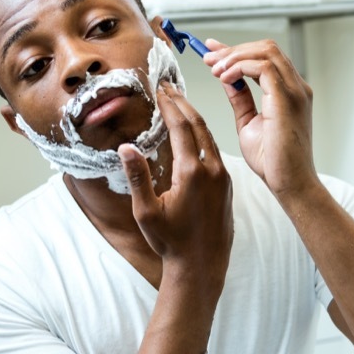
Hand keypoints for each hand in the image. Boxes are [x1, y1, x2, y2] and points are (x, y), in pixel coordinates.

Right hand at [119, 82, 232, 285]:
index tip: (160, 88)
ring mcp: (224, 178)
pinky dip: (203, 136)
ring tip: (180, 104)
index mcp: (192, 173)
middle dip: (183, 103)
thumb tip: (126, 148)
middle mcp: (213, 170)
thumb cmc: (172, 243)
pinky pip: (216, 152)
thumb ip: (137, 177)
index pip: (181, 127)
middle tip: (169, 87)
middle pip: (198, 125)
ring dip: (194, 118)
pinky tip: (194, 135)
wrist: (202, 266)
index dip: (169, 105)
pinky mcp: (228, 186)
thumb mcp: (146, 212)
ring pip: (210, 138)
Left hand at [202, 38, 316, 198]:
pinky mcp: (287, 98)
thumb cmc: (274, 162)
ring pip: (265, 51)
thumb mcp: (249, 122)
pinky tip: (224, 77)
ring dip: (234, 56)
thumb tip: (227, 79)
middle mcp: (296, 87)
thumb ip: (241, 98)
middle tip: (208, 58)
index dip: (236, 50)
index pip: (264, 58)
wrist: (289, 183)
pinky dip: (240, 67)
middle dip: (233, 49)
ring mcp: (295, 90)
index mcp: (289, 92)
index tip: (211, 51)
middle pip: (266, 48)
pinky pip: (262, 67)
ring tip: (214, 69)